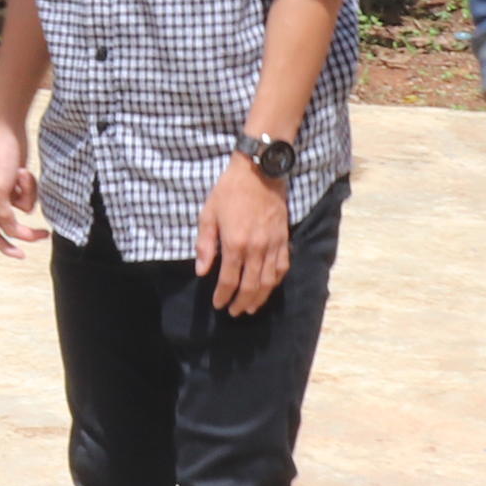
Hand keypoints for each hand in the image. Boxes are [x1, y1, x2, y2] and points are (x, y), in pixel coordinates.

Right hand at [0, 114, 45, 254]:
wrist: (8, 132)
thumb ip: (4, 215)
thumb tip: (14, 233)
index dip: (6, 247)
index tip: (23, 255)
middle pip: (12, 225)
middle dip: (27, 227)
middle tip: (46, 233)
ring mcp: (5, 193)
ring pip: (24, 208)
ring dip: (28, 194)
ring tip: (22, 175)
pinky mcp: (17, 184)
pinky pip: (29, 195)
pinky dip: (30, 186)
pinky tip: (24, 171)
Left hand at [196, 152, 291, 316]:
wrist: (260, 172)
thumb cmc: (229, 192)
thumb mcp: (208, 215)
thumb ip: (205, 246)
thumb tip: (202, 271)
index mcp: (235, 244)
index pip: (229, 280)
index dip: (223, 296)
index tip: (217, 305)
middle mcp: (256, 249)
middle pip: (251, 286)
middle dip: (241, 303)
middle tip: (234, 312)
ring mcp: (273, 245)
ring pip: (269, 281)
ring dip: (260, 298)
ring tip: (251, 308)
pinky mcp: (284, 239)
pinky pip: (282, 267)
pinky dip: (275, 282)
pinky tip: (268, 288)